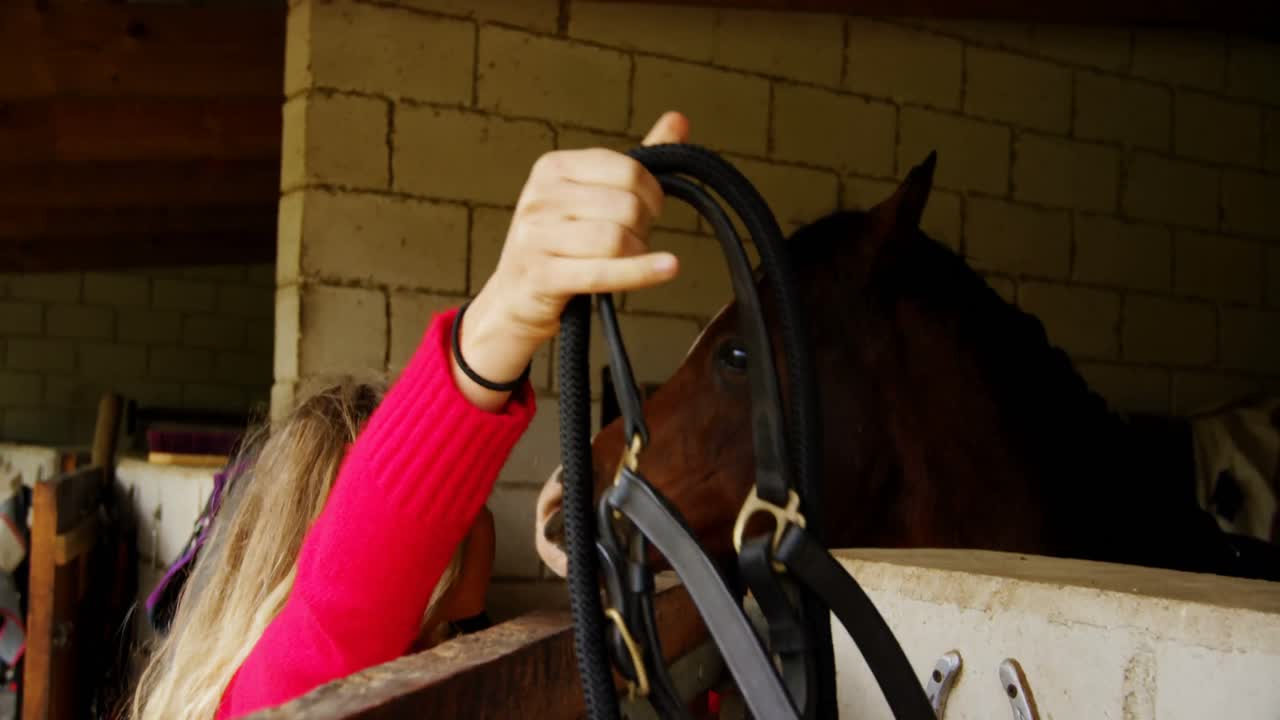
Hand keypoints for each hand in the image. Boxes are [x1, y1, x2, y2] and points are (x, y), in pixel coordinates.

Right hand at [453, 112, 689, 409]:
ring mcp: (536, 236)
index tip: (651, 211)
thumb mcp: (590, 196)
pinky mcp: (541, 276)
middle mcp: (540, 196)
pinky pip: (604, 272)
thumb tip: (678, 120)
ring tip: (625, 260)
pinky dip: (641, 272)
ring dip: (636, 255)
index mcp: (553, 167)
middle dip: (642, 229)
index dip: (652, 193)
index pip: (628, 169)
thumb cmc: (560, 244)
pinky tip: (667, 268)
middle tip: (631, 242)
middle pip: (626, 207)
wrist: (514, 298)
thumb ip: (635, 162)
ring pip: (617, 239)